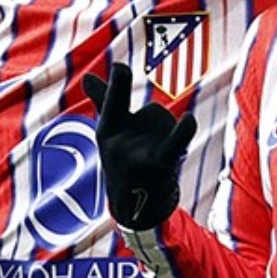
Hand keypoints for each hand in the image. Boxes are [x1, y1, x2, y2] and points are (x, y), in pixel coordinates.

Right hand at [82, 62, 196, 229]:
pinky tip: (188, 119)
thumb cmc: (124, 163)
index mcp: (107, 131)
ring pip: (168, 126)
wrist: (137, 210)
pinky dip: (182, 132)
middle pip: (154, 113)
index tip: (121, 67)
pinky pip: (173, 143)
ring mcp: (137, 156)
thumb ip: (105, 101)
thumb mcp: (111, 135)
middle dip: (148, 115)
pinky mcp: (158, 167)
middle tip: (128, 92)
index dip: (118, 84)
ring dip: (170, 137)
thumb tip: (88, 77)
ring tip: (159, 161)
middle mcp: (119, 143)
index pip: (112, 103)